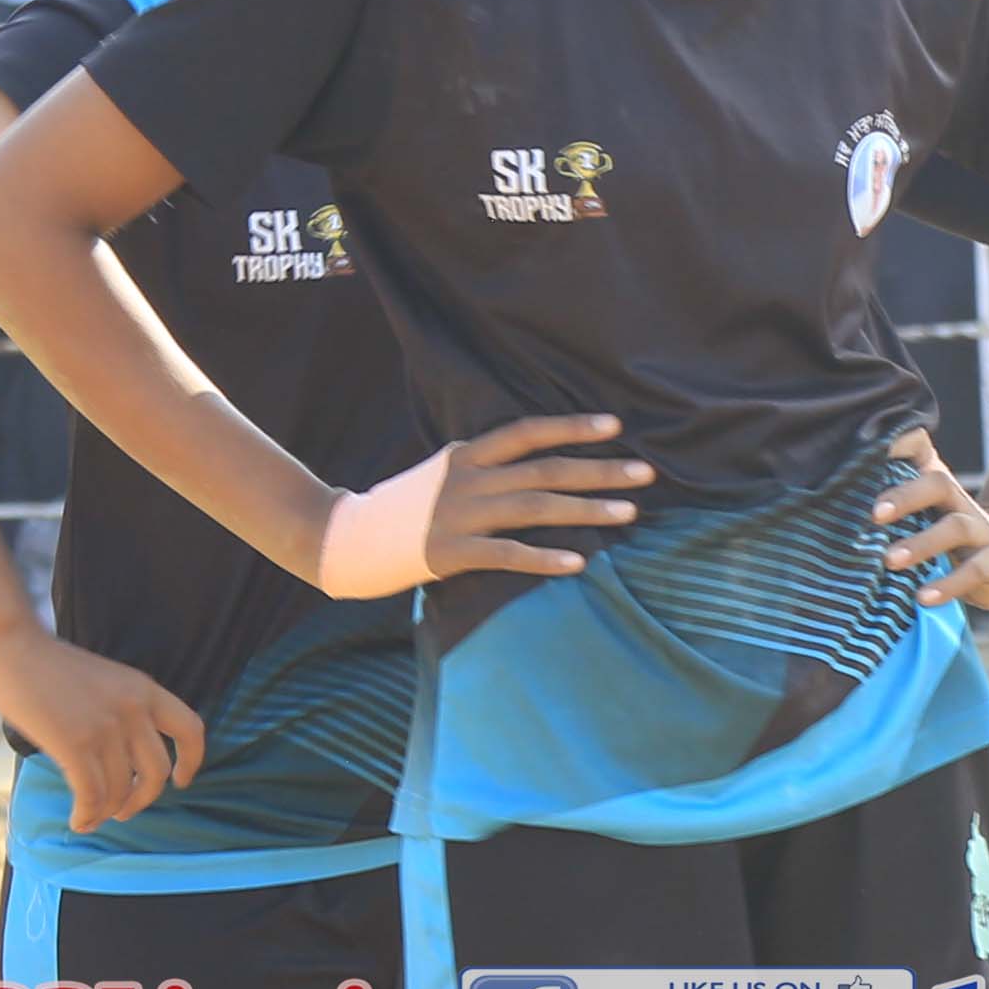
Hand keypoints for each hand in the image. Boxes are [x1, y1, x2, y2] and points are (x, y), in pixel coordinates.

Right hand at [0, 632, 206, 829]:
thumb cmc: (48, 665)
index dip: (191, 761)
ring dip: (107, 811)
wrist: (12, 646)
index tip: (180, 781)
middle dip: (141, 799)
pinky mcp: (76, 744)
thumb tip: (122, 756)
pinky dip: (87, 815)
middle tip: (124, 810)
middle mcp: (133, 709)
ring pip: (120, 789)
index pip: (190, 729)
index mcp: (144, 690)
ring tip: (92, 817)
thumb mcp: (106, 680)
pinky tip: (77, 820)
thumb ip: (122, 710)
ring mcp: (106, 727)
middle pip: (156, 772)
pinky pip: (92, 795)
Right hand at [311, 411, 648, 596]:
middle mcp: (466, 479)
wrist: (341, 540)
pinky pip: (507, 554)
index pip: (527, 433)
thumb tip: (531, 467)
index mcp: (465, 455)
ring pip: (534, 508)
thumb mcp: (439, 475)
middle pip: (544, 470)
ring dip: (586, 510)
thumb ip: (481, 469)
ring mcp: (457, 515)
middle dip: (599, 470)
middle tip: (646, 473)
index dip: (572, 427)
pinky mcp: (449, 553)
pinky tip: (578, 563)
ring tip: (628, 513)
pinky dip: (544, 558)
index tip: (615, 426)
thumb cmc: (397, 510)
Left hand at [868, 427, 988, 609]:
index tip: (877, 455)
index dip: (901, 446)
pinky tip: (923, 598)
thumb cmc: (942, 539)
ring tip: (890, 561)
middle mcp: (959, 501)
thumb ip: (887, 507)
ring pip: (955, 527)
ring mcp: (981, 529)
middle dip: (906, 496)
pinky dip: (948, 584)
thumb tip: (846, 501)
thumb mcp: (918, 520)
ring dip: (922, 543)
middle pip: (939, 483)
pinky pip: (975, 570)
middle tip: (875, 515)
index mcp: (935, 487)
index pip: (920, 454)